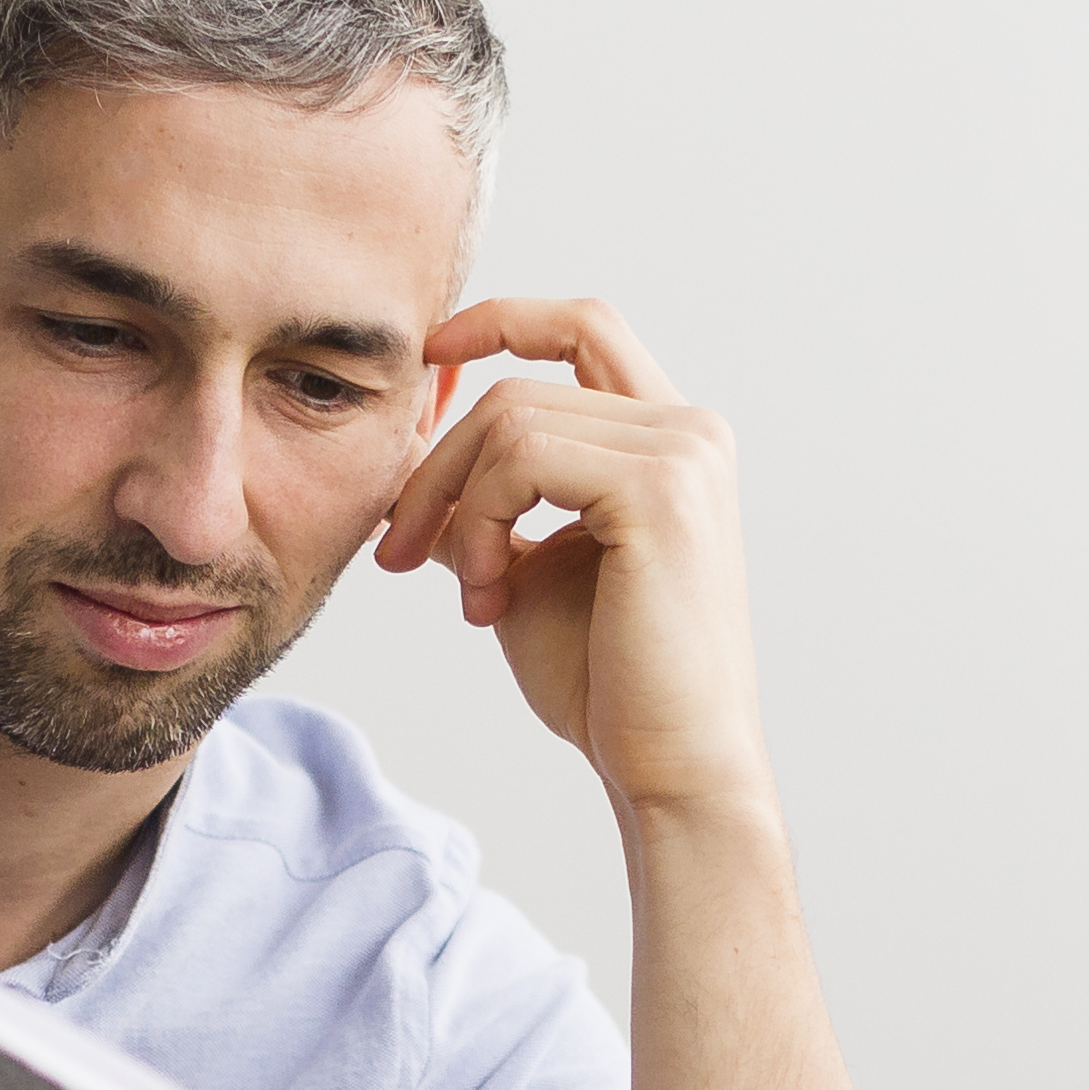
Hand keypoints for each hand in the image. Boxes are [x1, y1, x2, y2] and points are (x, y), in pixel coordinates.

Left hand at [377, 300, 773, 822]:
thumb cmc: (608, 684)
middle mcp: (690, 431)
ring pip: (510, 418)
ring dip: (455, 507)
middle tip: (398, 550)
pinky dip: (479, 522)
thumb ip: (481, 510)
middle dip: (436, 464)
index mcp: (671, 442)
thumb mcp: (522, 576)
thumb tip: (404, 476)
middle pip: (518, 387)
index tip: (430, 357)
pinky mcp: (660, 490)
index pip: (583, 326)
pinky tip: (489, 601)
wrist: (669, 768)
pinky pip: (522, 456)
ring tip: (472, 595)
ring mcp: (682, 454)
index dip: (501, 321)